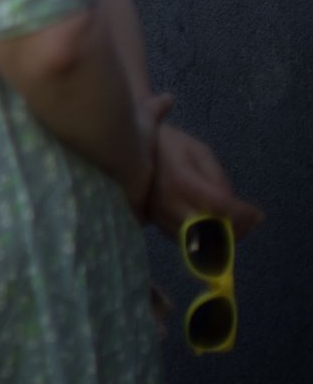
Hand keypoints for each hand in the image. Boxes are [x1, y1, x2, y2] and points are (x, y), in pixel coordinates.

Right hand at [142, 94, 263, 238]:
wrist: (124, 146)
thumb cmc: (166, 143)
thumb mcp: (197, 149)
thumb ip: (216, 177)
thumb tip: (230, 204)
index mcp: (181, 181)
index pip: (219, 206)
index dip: (243, 214)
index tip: (258, 214)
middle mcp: (168, 202)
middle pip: (210, 230)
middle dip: (235, 231)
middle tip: (249, 224)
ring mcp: (157, 214)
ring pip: (196, 239)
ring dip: (220, 238)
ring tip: (234, 227)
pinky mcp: (152, 220)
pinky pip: (181, 238)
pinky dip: (201, 239)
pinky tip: (211, 228)